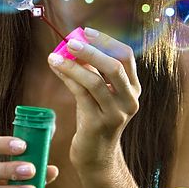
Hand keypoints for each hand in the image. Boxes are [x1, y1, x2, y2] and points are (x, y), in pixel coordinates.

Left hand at [47, 27, 139, 171]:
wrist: (96, 156)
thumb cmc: (95, 118)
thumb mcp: (98, 93)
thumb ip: (91, 70)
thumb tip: (72, 45)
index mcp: (133, 88)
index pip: (125, 57)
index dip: (106, 41)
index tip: (86, 32)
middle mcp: (129, 100)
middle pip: (114, 67)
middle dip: (92, 51)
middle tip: (71, 42)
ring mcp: (115, 113)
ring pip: (95, 81)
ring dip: (73, 65)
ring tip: (55, 56)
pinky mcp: (98, 123)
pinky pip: (81, 94)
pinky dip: (67, 78)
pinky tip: (56, 68)